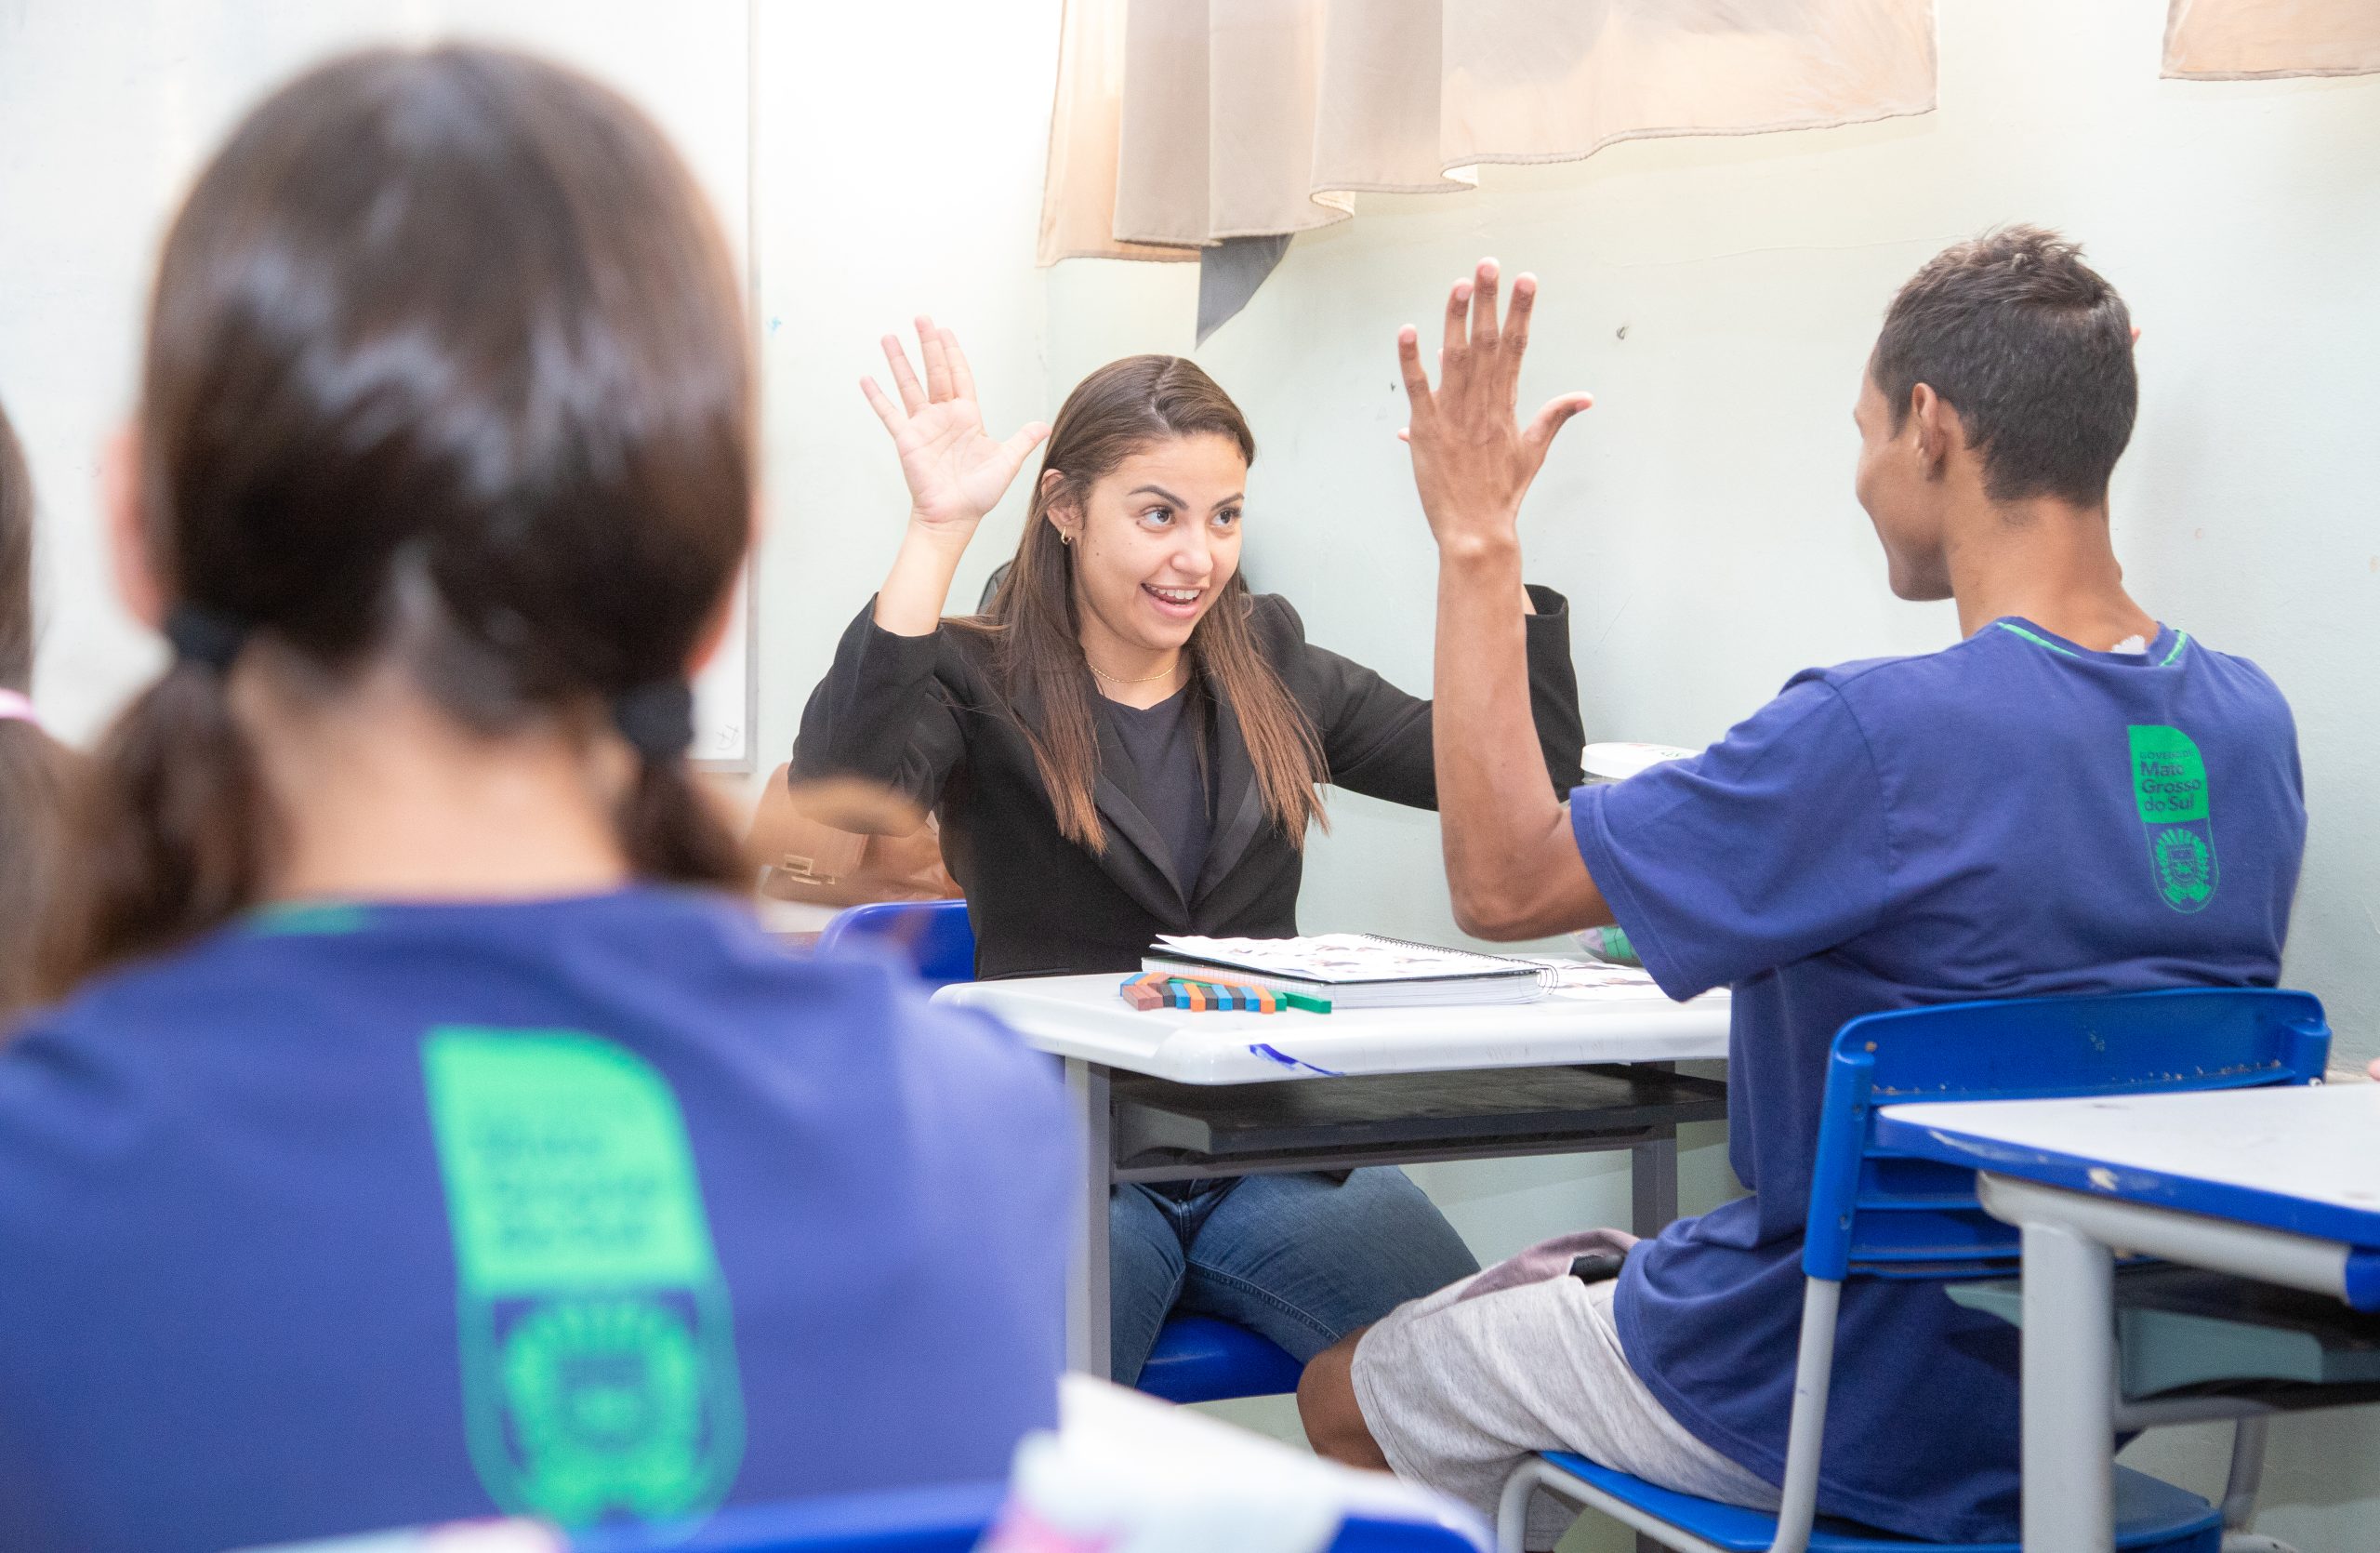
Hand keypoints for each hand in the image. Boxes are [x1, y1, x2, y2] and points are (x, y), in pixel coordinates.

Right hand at [861, 317, 1048, 539]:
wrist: (955, 517)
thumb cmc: (979, 494)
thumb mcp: (1006, 462)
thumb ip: (1022, 440)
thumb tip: (1044, 425)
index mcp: (967, 416)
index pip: (960, 376)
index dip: (953, 353)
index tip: (945, 331)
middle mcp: (943, 416)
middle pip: (935, 372)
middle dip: (928, 344)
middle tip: (921, 318)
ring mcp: (923, 426)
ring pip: (909, 385)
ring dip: (899, 361)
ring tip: (889, 337)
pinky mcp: (906, 439)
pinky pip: (889, 414)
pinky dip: (877, 397)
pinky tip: (866, 379)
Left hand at [1397, 260, 1591, 554]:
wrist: (1477, 531)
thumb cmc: (1503, 493)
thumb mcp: (1534, 452)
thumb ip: (1555, 418)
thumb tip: (1584, 397)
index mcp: (1507, 406)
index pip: (1516, 348)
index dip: (1520, 312)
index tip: (1526, 279)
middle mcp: (1482, 405)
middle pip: (1487, 344)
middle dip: (1490, 301)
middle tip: (1491, 264)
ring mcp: (1454, 417)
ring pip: (1456, 358)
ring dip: (1457, 320)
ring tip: (1461, 284)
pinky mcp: (1427, 431)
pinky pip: (1418, 389)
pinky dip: (1411, 361)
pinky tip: (1408, 331)